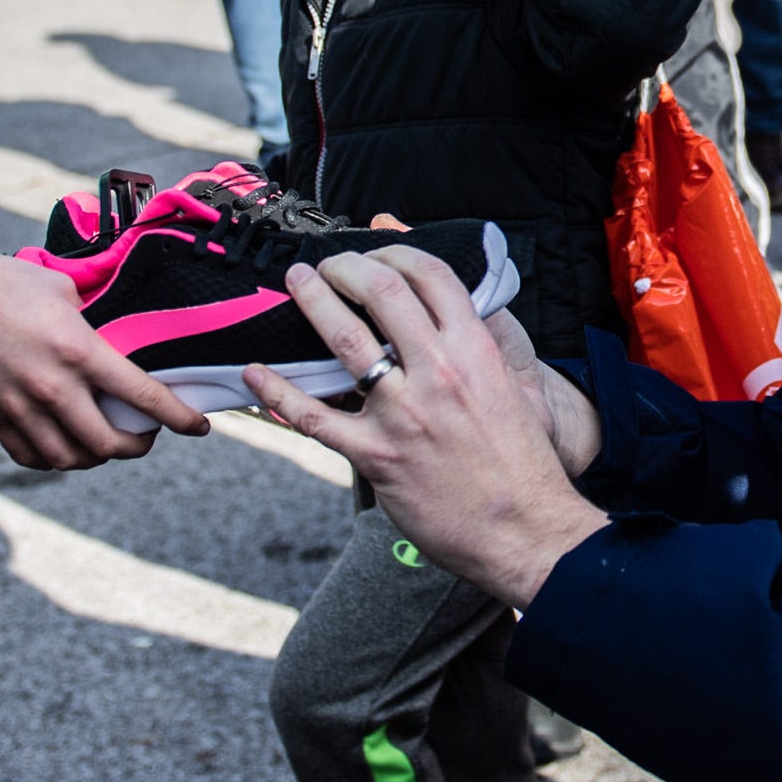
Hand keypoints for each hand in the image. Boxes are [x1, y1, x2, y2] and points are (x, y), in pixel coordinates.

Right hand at [0, 250, 206, 469]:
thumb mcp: (60, 286)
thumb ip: (91, 315)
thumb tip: (113, 332)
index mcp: (77, 350)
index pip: (142, 396)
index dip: (178, 417)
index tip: (197, 425)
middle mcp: (52, 387)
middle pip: (108, 443)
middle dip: (138, 446)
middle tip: (147, 434)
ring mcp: (20, 407)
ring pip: (69, 459)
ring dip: (96, 457)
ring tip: (107, 441)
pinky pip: (30, 455)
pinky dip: (53, 459)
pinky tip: (65, 445)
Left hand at [241, 246, 606, 606]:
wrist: (526, 529)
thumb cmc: (521, 464)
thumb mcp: (514, 387)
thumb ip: (483, 342)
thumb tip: (455, 303)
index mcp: (476, 351)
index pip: (430, 275)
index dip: (395, 251)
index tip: (376, 252)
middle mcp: (439, 374)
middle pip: (381, 292)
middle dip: (345, 266)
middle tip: (327, 263)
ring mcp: (404, 414)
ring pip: (344, 340)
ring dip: (313, 302)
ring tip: (296, 283)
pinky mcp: (376, 456)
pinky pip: (313, 418)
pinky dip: (277, 391)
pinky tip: (255, 372)